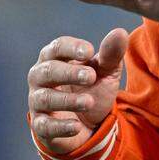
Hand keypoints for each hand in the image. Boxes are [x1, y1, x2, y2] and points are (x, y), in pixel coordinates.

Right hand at [28, 29, 127, 153]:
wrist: (88, 125)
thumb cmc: (91, 89)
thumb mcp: (105, 72)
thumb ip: (111, 54)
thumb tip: (120, 33)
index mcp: (55, 58)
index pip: (57, 47)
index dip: (72, 47)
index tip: (90, 51)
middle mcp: (41, 77)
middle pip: (48, 70)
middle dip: (69, 73)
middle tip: (91, 76)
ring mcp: (38, 102)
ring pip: (45, 98)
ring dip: (68, 100)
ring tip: (89, 102)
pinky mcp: (41, 126)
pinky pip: (44, 126)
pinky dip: (60, 126)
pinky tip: (76, 126)